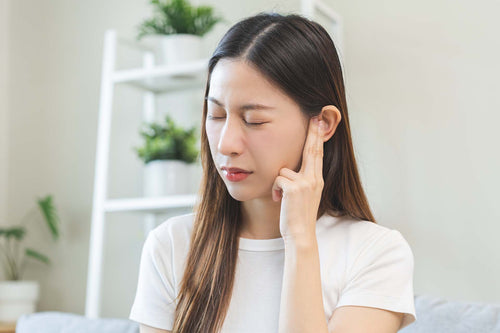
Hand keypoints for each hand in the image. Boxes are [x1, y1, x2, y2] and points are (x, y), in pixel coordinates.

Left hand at [272, 116, 325, 240]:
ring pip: (284, 169)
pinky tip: (278, 201)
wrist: (300, 234)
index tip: (318, 121)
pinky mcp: (294, 188)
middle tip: (315, 115)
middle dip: (313, 132)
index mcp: (317, 179)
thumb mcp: (304, 195)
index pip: (317, 154)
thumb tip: (291, 169)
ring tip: (281, 198)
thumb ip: (302, 180)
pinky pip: (277, 178)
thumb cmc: (298, 216)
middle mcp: (314, 178)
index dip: (317, 137)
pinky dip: (274, 190)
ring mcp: (306, 182)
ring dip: (278, 183)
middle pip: (311, 150)